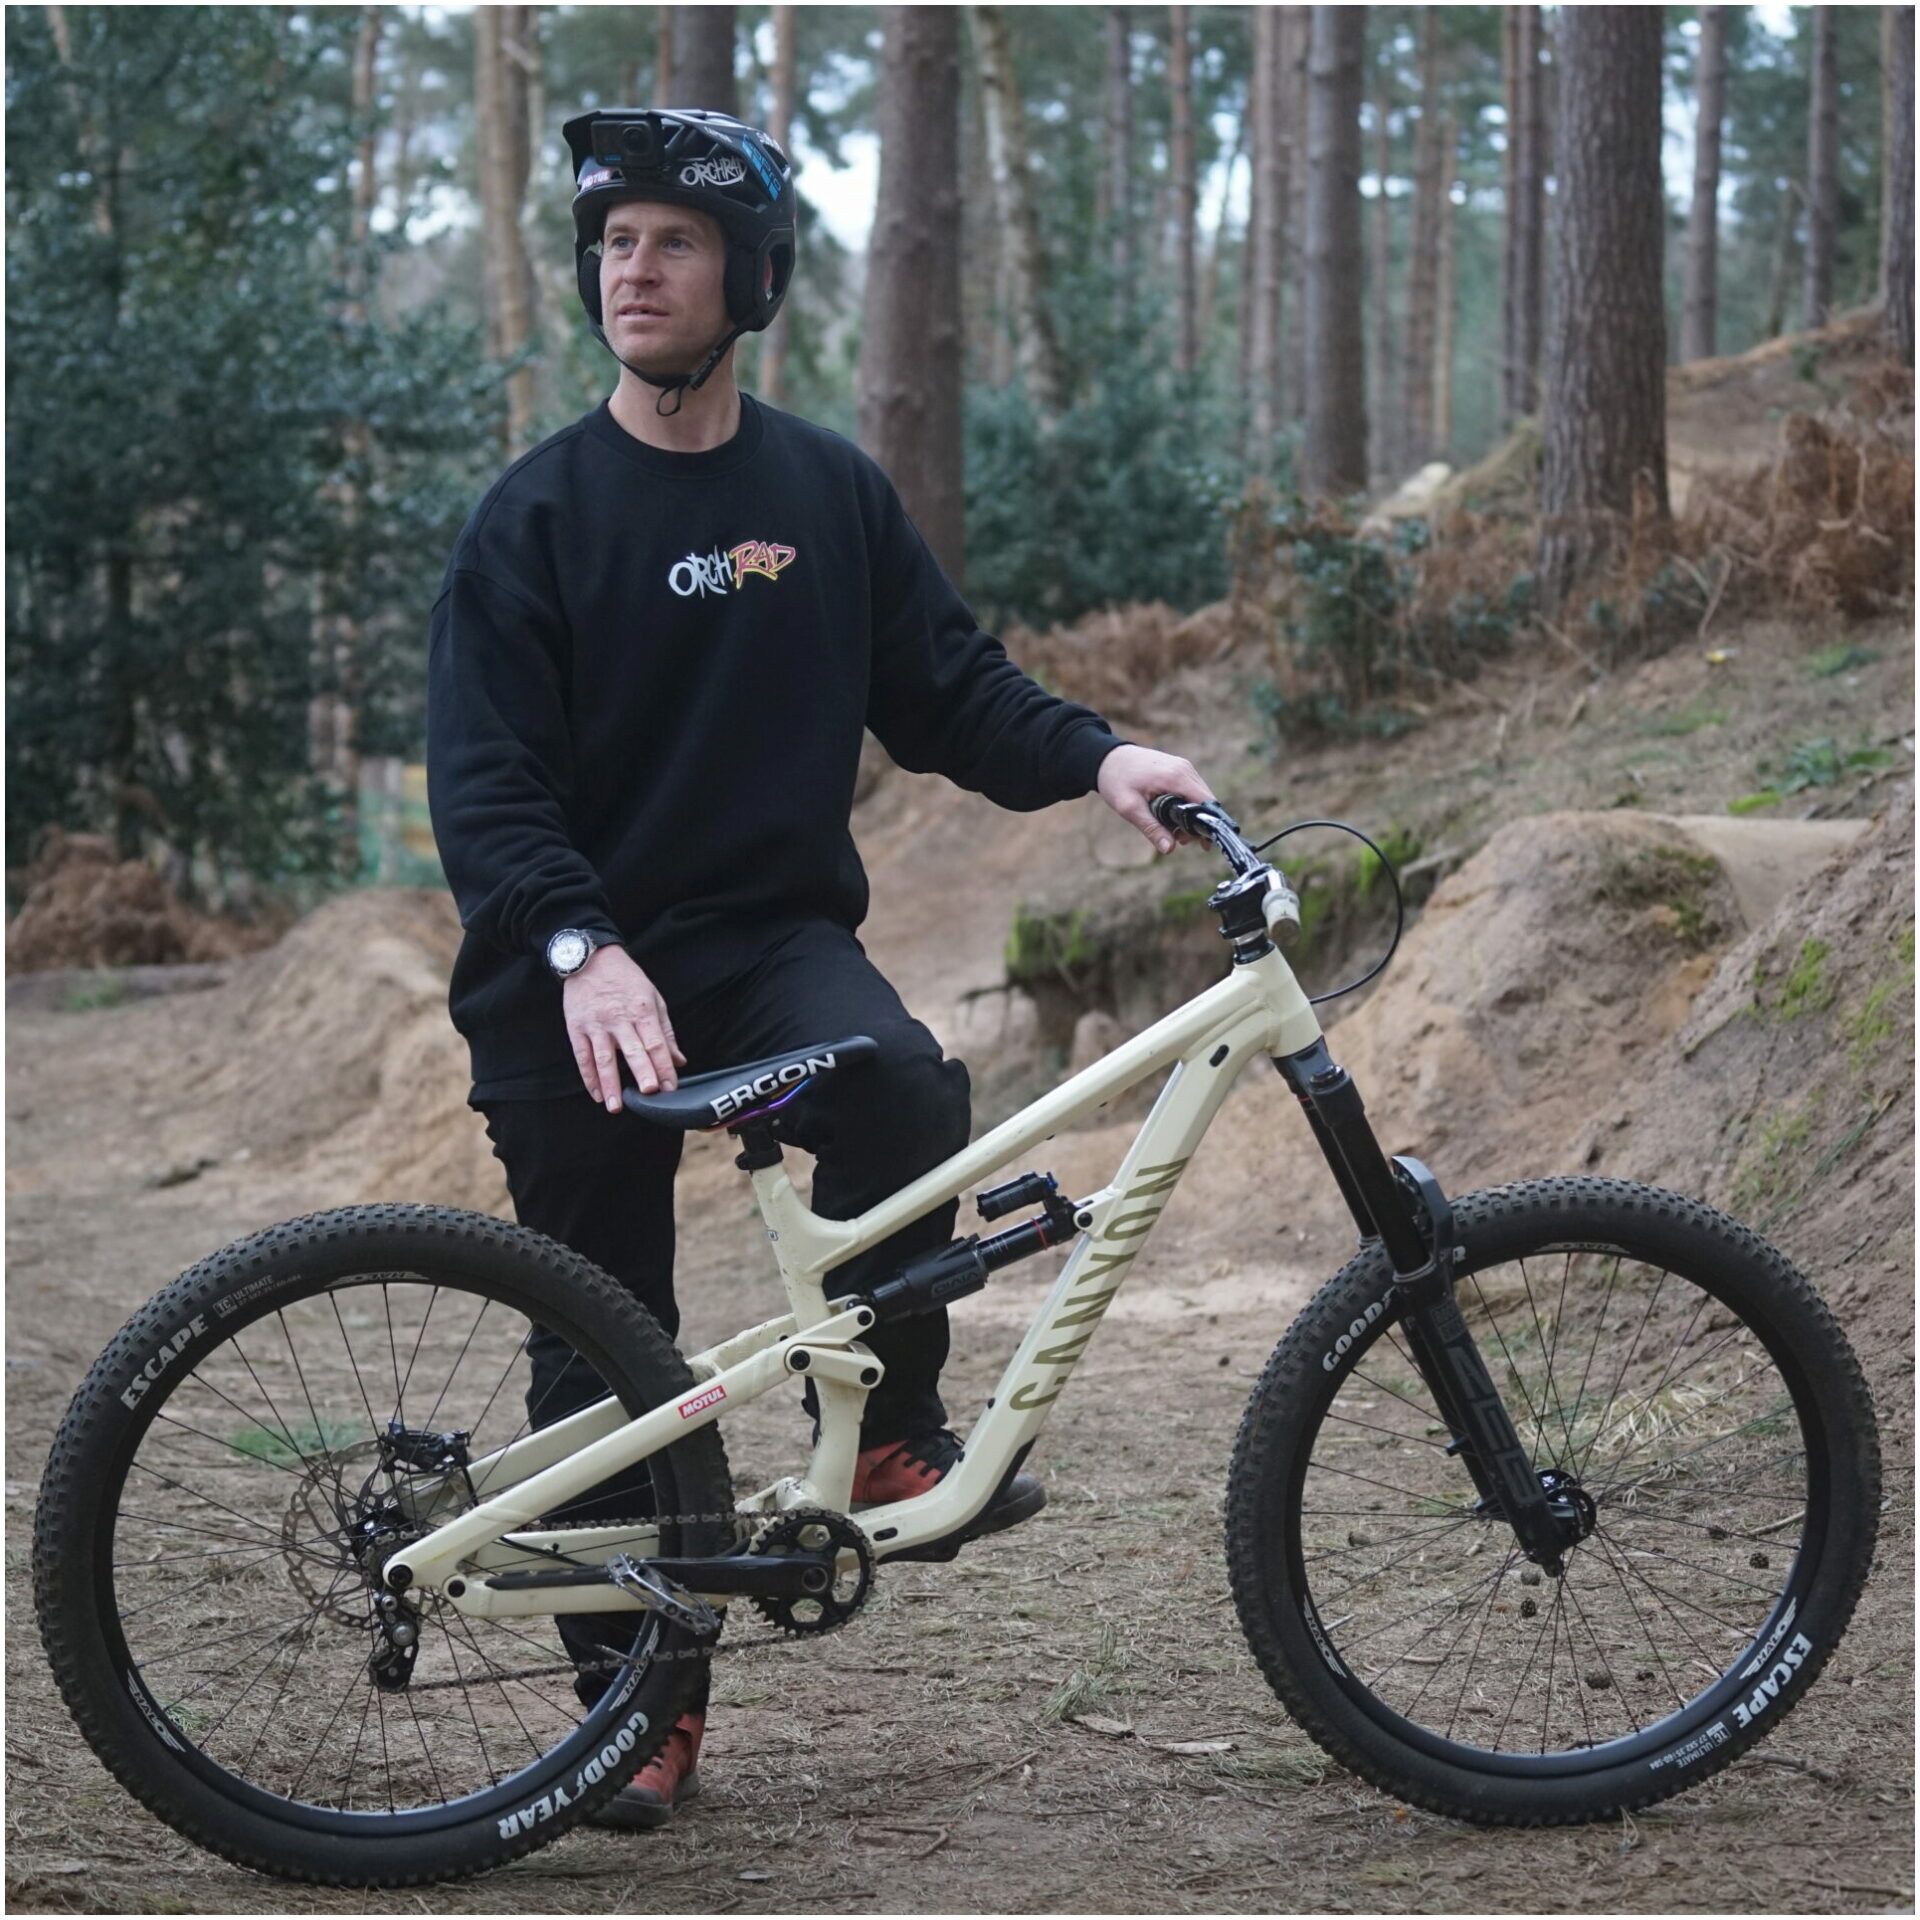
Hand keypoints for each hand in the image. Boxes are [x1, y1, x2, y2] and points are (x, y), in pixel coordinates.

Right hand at [563, 946, 686, 1110]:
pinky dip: (589, 1076)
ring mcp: (596, 1024)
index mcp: (642, 1011)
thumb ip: (665, 1032)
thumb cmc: (626, 980)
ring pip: (604, 1058)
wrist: (591, 958)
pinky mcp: (576, 1027)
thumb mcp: (653, 998)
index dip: (664, 1066)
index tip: (670, 1087)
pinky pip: (582, 1056)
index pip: (656, 1043)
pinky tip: (596, 1093)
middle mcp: (619, 1019)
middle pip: (632, 1050)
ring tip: (615, 1106)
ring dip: (610, 1084)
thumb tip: (679, 1061)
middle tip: (649, 1094)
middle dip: (642, 1073)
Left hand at [1095, 743, 1214, 854]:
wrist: (1107, 758)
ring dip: (1192, 816)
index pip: (1207, 803)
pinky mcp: (1179, 769)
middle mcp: (1185, 769)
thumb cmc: (1116, 780)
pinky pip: (1191, 791)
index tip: (1203, 845)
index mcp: (1177, 777)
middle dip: (1197, 825)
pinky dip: (1187, 806)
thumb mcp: (1129, 808)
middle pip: (1206, 802)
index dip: (1209, 825)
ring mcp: (1183, 767)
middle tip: (1179, 840)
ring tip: (1173, 832)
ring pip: (1200, 797)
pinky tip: (1172, 818)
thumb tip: (1169, 849)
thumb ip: (1151, 828)